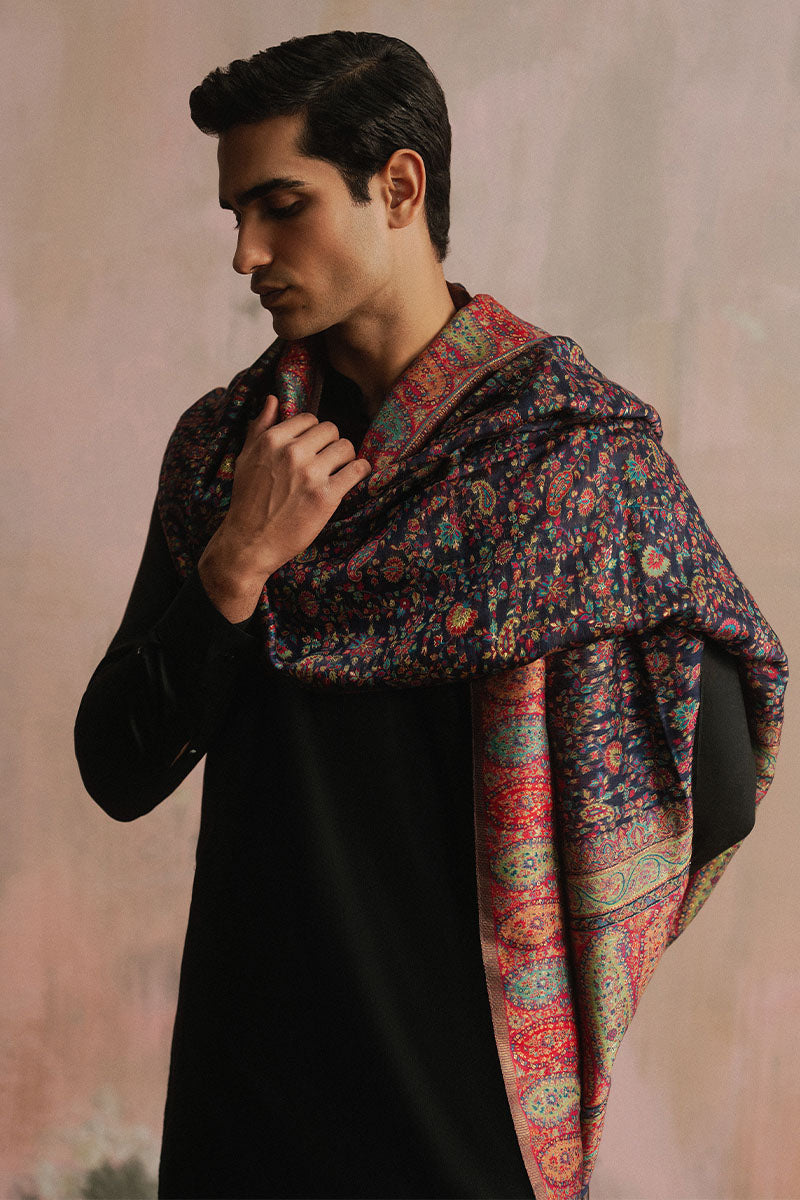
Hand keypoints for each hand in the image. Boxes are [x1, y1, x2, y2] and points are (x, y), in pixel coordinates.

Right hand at [198, 393, 371, 621]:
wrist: (249, 543)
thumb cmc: (247, 501)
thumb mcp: (245, 459)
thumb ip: (260, 427)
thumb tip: (273, 399)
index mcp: (272, 440)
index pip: (309, 418)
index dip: (313, 434)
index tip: (312, 449)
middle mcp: (292, 452)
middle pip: (331, 430)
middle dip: (331, 444)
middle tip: (326, 462)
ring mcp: (310, 474)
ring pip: (346, 447)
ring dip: (346, 458)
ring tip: (338, 472)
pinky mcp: (326, 495)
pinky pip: (357, 469)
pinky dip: (361, 472)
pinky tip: (354, 477)